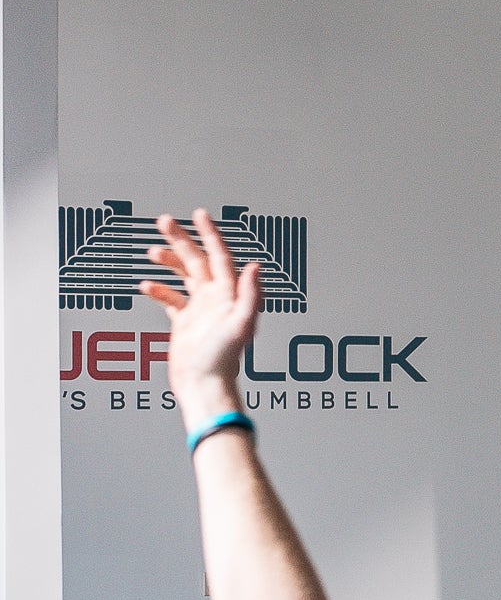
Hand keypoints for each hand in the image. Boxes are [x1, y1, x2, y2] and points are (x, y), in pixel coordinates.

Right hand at [140, 211, 262, 402]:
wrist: (206, 385)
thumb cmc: (223, 360)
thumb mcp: (240, 325)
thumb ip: (249, 295)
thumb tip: (255, 267)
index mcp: (229, 296)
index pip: (220, 257)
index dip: (210, 234)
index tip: (200, 215)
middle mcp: (217, 300)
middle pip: (198, 261)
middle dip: (182, 240)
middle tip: (164, 221)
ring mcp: (201, 311)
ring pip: (185, 277)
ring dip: (170, 262)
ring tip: (153, 251)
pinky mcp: (187, 324)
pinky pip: (173, 300)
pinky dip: (160, 290)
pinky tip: (147, 285)